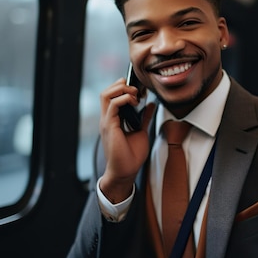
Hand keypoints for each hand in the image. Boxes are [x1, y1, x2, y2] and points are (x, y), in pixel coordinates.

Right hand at [98, 78, 155, 202]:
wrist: (126, 172)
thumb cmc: (131, 156)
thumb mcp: (141, 131)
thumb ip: (144, 118)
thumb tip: (151, 105)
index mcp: (113, 119)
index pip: (111, 96)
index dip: (123, 88)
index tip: (139, 89)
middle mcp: (107, 118)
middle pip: (106, 92)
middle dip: (121, 85)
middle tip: (137, 89)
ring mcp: (107, 121)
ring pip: (106, 95)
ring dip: (121, 89)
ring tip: (135, 95)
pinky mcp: (110, 126)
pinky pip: (113, 105)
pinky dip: (124, 98)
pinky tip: (135, 102)